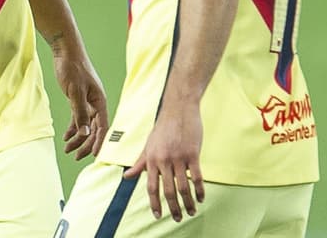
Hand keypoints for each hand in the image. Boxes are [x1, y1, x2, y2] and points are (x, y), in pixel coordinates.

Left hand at [50, 40, 108, 159]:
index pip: (102, 126)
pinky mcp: (78, 98)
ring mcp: (88, 101)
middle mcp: (96, 103)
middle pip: (94, 129)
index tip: (94, 156)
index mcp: (99, 101)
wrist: (65, 50)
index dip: (99, 142)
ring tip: (68, 149)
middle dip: (86, 143)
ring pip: (86, 125)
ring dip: (78, 138)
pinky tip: (67, 136)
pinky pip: (78, 118)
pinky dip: (73, 128)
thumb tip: (84, 133)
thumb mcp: (75, 91)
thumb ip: (79, 113)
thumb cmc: (72, 68)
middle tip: (75, 156)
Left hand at [123, 103, 204, 221]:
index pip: (151, 187)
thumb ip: (139, 163)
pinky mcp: (193, 153)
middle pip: (168, 191)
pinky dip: (199, 190)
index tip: (158, 215)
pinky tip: (201, 198)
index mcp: (151, 159)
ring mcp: (179, 157)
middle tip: (178, 218)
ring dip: (188, 202)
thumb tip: (126, 176)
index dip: (154, 203)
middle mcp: (164, 160)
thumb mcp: (148, 145)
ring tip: (191, 212)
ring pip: (183, 186)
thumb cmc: (163, 127)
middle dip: (173, 208)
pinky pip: (196, 177)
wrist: (179, 109)